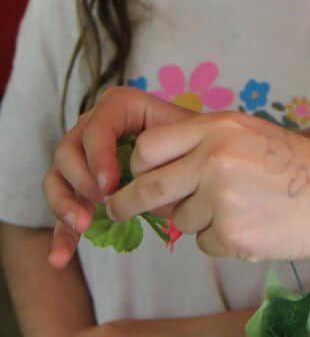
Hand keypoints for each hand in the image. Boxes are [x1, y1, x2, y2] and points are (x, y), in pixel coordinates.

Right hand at [44, 85, 195, 267]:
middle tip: (104, 202)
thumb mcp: (187, 137)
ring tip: (85, 225)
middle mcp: (94, 126)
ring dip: (65, 203)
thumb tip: (147, 184)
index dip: (99, 155)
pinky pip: (62, 207)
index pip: (97, 125)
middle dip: (82, 180)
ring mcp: (83, 156)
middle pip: (68, 149)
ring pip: (57, 175)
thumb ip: (168, 151)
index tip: (110, 185)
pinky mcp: (79, 186)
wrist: (196, 156)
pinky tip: (60, 257)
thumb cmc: (193, 141)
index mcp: (121, 107)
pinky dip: (60, 233)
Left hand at [107, 111, 309, 263]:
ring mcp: (222, 197)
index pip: (150, 146)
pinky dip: (221, 239)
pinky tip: (254, 224)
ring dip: (198, 220)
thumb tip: (156, 172)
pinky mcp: (230, 233)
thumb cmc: (298, 166)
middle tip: (119, 211)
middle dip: (128, 204)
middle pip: (148, 186)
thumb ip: (207, 146)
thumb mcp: (252, 135)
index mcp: (221, 126)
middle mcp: (216, 157)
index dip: (137, 165)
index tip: (131, 178)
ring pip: (179, 218)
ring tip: (243, 207)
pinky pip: (203, 242)